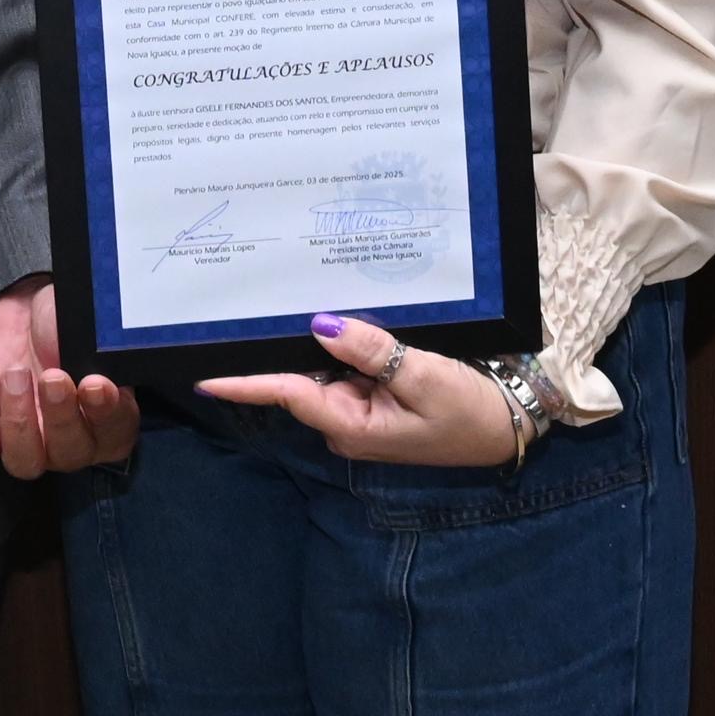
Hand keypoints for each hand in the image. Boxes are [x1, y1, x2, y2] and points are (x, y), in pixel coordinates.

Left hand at [0, 276, 135, 476]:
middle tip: (53, 378)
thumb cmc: (63, 326)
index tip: (95, 384)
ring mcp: (27, 444)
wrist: (23, 314)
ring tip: (15, 374)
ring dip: (19, 421)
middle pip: (69, 455)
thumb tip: (99, 358)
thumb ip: (99, 351)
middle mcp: (71, 443)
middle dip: (60, 417)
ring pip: (24, 461)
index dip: (106, 414)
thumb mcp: (86, 330)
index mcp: (107, 421)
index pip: (115, 434)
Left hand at [198, 314, 521, 466]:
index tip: (203, 373)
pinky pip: (349, 364)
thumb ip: (373, 351)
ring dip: (314, 338)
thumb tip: (321, 325)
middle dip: (278, 344)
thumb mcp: (424, 377)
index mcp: (351, 424)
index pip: (288, 394)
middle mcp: (347, 419)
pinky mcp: (379, 395)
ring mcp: (363, 409)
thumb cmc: (469, 410)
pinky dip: (344, 341)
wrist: (511, 424)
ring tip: (286, 290)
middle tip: (245, 301)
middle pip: (300, 376)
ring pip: (324, 367)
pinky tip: (338, 311)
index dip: (245, 381)